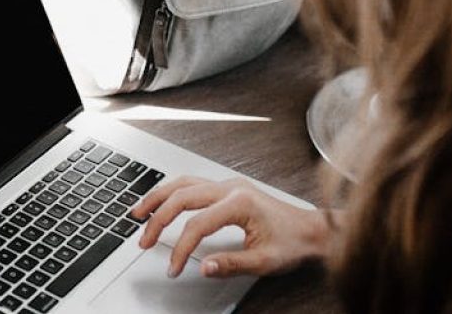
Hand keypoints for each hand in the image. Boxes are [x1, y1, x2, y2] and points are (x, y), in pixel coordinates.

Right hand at [131, 176, 329, 277]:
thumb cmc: (293, 243)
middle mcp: (231, 188)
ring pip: (183, 183)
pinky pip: (192, 183)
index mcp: (240, 203)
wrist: (312, 230)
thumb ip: (231, 264)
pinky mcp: (228, 188)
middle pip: (182, 196)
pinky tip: (161, 201)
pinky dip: (171, 192)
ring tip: (138, 213)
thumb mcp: (264, 261)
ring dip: (158, 197)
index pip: (197, 224)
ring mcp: (228, 185)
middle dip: (158, 219)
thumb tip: (203, 267)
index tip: (173, 267)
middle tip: (143, 240)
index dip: (181, 248)